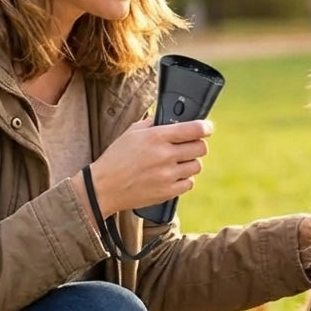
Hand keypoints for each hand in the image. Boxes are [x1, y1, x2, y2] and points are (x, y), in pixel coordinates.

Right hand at [82, 117, 212, 217]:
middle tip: (190, 146)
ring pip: (196, 166)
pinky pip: (189, 183)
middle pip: (201, 148)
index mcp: (156, 137)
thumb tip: (170, 118)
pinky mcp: (167, 192)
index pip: (194, 129)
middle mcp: (164, 155)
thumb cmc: (116, 158)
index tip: (207, 128)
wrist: (103, 187)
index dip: (205, 127)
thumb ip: (153, 123)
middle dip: (197, 145)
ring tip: (177, 162)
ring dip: (190, 163)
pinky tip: (172, 176)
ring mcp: (167, 175)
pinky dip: (184, 179)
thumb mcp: (131, 132)